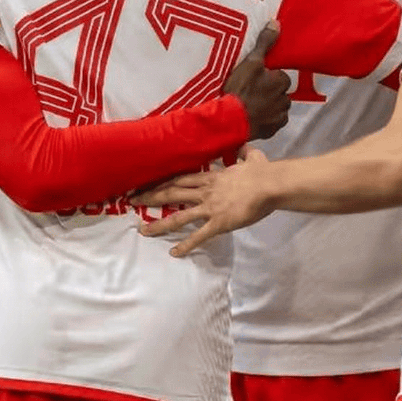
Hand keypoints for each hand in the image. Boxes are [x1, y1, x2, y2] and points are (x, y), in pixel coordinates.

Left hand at [135, 146, 278, 255]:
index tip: (147, 184)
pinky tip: (174, 253)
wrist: (268, 184)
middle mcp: (204, 192)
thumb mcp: (252, 158)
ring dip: (159, 224)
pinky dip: (185, 245)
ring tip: (143, 231)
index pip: (180, 179)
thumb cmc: (261, 171)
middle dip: (150, 197)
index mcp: (211, 178)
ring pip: (179, 216)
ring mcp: (209, 208)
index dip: (162, 182)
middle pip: (171, 193)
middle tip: (132, 201)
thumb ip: (245, 154)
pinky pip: (199, 236)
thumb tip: (246, 147)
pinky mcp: (218, 223)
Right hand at [223, 20, 291, 139]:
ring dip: (269, 106)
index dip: (268, 77)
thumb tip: (276, 23)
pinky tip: (253, 117)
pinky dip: (266, 120)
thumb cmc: (240, 89)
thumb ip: (264, 43)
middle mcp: (285, 100)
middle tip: (251, 91)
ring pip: (277, 107)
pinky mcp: (272, 131)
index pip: (280, 76)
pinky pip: (272, 122)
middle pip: (280, 92)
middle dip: (270, 92)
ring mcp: (279, 117)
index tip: (255, 78)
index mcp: (282, 82)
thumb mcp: (250, 62)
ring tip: (251, 105)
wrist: (230, 120)